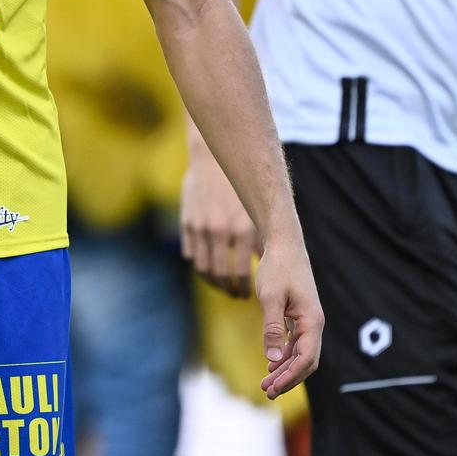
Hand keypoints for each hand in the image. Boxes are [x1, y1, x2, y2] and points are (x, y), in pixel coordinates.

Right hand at [180, 133, 259, 296]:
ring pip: (202, 267)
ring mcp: (200, 227)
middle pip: (219, 274)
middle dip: (227, 289)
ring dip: (212, 281)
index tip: (246, 294)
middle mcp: (219, 230)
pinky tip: (208, 266)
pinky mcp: (186, 223)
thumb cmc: (240, 188)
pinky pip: (190, 253)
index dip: (242, 288)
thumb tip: (269, 268)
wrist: (213, 161)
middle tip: (234, 294)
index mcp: (241, 229)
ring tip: (220, 285)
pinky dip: (198, 264)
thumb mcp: (254, 212)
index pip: (239, 273)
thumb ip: (259, 240)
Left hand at [254, 230, 322, 397]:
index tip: (273, 388)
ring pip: (300, 353)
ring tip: (266, 383)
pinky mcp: (300, 315)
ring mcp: (308, 320)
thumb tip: (272, 358)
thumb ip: (272, 328)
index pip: (305, 359)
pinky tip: (271, 363)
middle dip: (288, 378)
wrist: (284, 245)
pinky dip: (285, 355)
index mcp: (312, 321)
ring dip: (285, 369)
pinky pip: (296, 343)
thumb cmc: (278, 268)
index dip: (290, 376)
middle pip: (306, 361)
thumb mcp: (270, 298)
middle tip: (267, 392)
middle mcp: (314, 324)